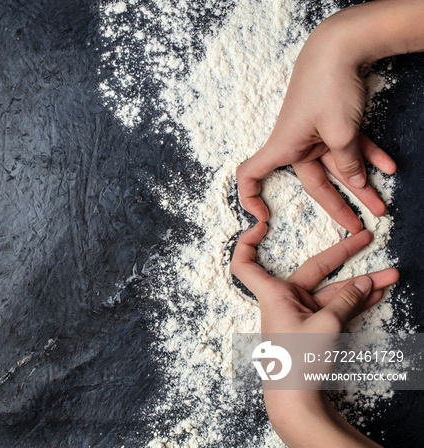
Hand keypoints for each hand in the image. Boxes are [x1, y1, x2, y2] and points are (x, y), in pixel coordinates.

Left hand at [230, 223, 398, 447]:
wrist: (296, 398)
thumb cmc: (298, 362)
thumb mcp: (327, 325)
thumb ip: (346, 300)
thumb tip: (365, 282)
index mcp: (273, 294)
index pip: (246, 263)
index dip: (247, 242)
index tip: (261, 225)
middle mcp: (283, 300)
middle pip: (313, 270)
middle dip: (344, 255)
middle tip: (367, 238)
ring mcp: (299, 314)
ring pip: (331, 291)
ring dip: (360, 285)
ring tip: (391, 275)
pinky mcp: (313, 327)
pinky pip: (334, 307)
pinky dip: (354, 301)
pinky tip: (377, 291)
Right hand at [236, 17, 396, 233]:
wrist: (338, 47)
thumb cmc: (326, 87)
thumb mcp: (340, 132)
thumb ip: (347, 162)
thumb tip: (356, 182)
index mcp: (283, 147)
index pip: (250, 175)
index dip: (250, 198)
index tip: (264, 217)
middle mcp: (296, 144)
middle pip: (315, 183)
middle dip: (340, 206)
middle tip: (358, 228)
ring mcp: (315, 134)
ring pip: (339, 167)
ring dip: (362, 185)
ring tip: (382, 207)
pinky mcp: (333, 124)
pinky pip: (351, 146)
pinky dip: (370, 156)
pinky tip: (390, 168)